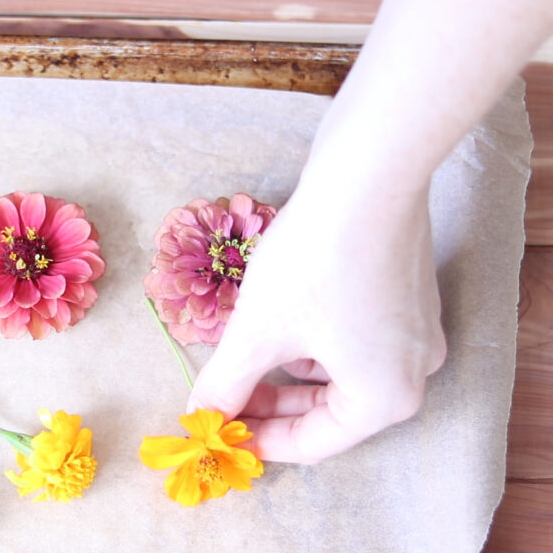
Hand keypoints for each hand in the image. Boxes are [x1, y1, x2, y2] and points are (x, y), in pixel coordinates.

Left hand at [186, 173, 445, 463]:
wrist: (366, 173)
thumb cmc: (314, 261)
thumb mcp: (258, 332)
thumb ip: (227, 383)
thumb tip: (201, 415)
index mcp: (386, 399)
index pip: (312, 443)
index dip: (258, 440)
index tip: (216, 433)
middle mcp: (413, 373)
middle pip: (328, 410)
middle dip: (269, 404)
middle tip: (220, 400)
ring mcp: (415, 332)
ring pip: (338, 372)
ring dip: (285, 371)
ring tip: (241, 359)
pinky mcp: (406, 295)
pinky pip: (353, 340)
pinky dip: (311, 342)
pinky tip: (276, 322)